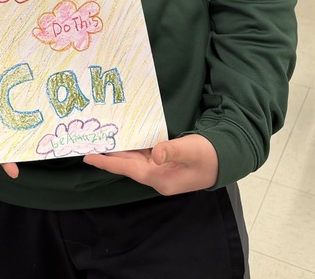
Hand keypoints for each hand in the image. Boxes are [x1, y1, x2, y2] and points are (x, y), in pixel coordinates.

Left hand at [82, 134, 218, 195]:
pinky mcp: (164, 163)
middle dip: (108, 154)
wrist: (227, 159)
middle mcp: (156, 177)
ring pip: (133, 159)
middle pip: (127, 165)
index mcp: (160, 178)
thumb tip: (155, 154)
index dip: (107, 162)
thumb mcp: (191, 150)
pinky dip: (131, 146)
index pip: (127, 169)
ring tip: (100, 139)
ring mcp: (160, 170)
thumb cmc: (209, 155)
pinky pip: (142, 155)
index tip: (87, 156)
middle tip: (89, 142)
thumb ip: (172, 150)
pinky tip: (123, 137)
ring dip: (118, 150)